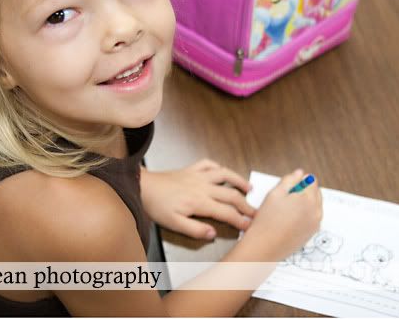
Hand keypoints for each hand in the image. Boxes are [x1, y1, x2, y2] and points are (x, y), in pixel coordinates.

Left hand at [140, 159, 255, 239]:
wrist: (142, 187)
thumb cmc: (156, 206)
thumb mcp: (173, 224)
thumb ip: (195, 229)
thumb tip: (213, 233)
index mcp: (200, 202)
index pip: (227, 212)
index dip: (240, 220)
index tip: (250, 226)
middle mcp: (203, 186)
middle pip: (231, 194)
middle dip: (246, 204)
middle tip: (256, 212)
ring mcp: (197, 175)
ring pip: (224, 174)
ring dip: (238, 180)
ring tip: (249, 188)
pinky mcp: (190, 169)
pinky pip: (208, 164)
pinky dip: (218, 167)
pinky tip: (223, 171)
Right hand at [243, 168, 322, 260]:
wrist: (265, 246)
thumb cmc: (267, 220)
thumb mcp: (275, 193)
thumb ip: (289, 180)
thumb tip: (300, 173)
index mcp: (308, 198)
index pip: (311, 181)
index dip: (299, 182)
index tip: (288, 188)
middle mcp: (316, 211)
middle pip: (316, 193)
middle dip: (304, 192)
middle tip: (286, 200)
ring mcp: (316, 223)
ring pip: (315, 206)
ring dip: (305, 204)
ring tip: (286, 211)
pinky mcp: (312, 233)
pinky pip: (313, 218)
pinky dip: (305, 215)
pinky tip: (289, 221)